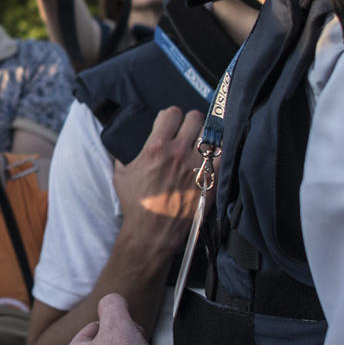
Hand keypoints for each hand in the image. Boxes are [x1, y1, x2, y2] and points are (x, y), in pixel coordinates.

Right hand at [113, 106, 204, 258]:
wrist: (153, 231)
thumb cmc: (136, 205)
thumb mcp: (121, 176)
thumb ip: (122, 156)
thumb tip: (120, 147)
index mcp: (156, 147)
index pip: (172, 113)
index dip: (170, 117)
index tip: (170, 124)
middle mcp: (178, 152)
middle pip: (195, 117)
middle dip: (190, 122)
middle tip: (187, 132)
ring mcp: (197, 165)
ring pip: (212, 133)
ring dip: (206, 136)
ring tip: (201, 143)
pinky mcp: (211, 179)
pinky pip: (223, 154)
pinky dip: (219, 153)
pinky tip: (213, 156)